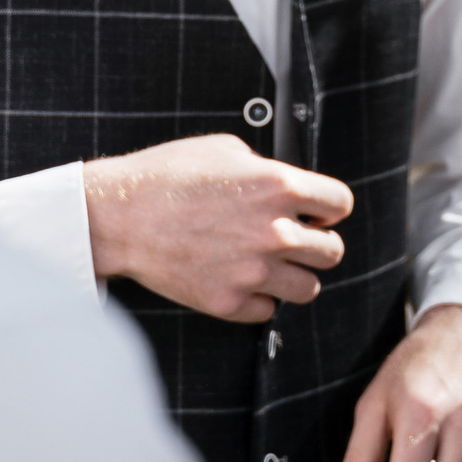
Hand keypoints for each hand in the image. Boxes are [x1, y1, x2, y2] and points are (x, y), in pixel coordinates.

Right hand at [83, 134, 353, 321]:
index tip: (319, 213)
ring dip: (293, 276)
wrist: (120, 215)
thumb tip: (284, 186)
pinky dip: (258, 298)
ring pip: (308, 288)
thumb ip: (265, 169)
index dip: (329, 208)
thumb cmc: (166, 176)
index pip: (341, 204)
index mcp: (279, 186)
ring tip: (270, 264)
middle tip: (296, 241)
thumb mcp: (225, 150)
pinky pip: (268, 311)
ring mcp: (253, 270)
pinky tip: (239, 278)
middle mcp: (275, 231)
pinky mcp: (229, 301)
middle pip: (332, 252)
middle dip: (317, 244)